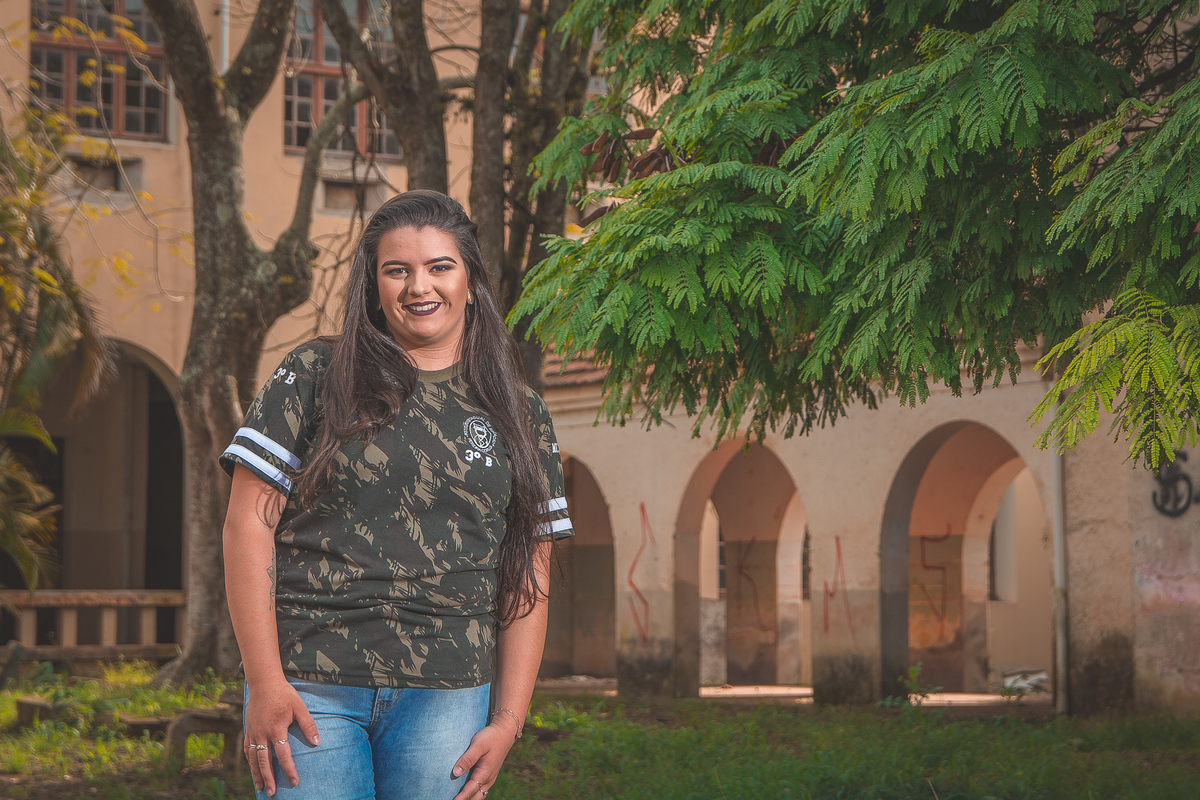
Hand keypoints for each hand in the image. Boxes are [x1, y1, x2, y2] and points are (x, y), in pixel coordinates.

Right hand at [244, 679, 320, 795]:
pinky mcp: (248, 729)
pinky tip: (252, 769)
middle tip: (272, 792)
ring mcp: (254, 732)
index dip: (289, 769)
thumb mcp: (299, 707)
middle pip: (265, 761)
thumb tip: (317, 742)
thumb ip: (308, 725)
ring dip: (257, 773)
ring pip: (253, 758)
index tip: (294, 781)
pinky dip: (249, 761)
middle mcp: (263, 733)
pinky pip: (247, 749)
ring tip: (260, 787)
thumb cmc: (284, 694)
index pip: (283, 755)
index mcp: (276, 729)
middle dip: (269, 778)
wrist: (264, 683)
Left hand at [450, 720, 519, 799]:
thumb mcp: (478, 744)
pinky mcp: (489, 775)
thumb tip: (456, 772)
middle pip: (475, 797)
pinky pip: (481, 790)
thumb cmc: (490, 737)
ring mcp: (490, 778)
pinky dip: (473, 795)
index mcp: (485, 773)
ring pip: (479, 795)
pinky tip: (464, 793)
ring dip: (469, 798)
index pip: (470, 790)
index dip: (461, 798)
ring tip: (458, 798)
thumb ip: (468, 758)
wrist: (504, 733)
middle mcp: (488, 779)